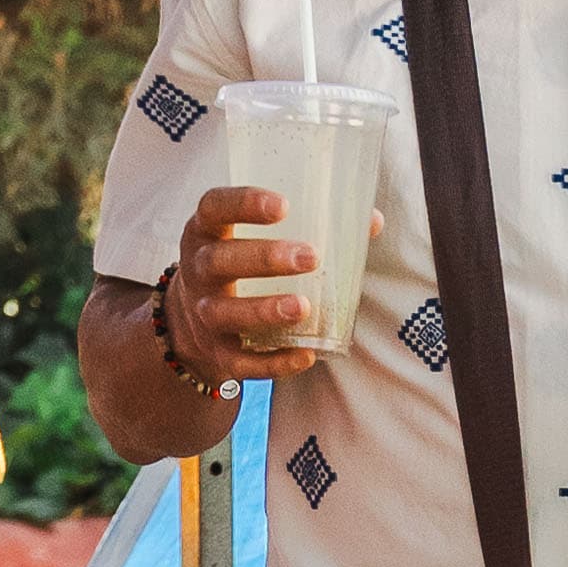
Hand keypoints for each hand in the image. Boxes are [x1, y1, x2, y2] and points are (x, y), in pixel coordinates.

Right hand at [164, 181, 378, 384]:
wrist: (196, 322)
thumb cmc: (243, 265)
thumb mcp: (258, 239)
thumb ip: (310, 226)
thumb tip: (371, 221)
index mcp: (208, 231)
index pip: (215, 207)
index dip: (244, 203)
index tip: (284, 206)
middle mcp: (198, 270)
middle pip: (220, 260)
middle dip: (264, 259)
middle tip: (311, 258)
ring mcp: (203, 313)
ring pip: (224, 313)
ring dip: (263, 311)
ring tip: (303, 308)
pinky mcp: (217, 352)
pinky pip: (240, 361)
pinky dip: (272, 362)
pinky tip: (305, 355)